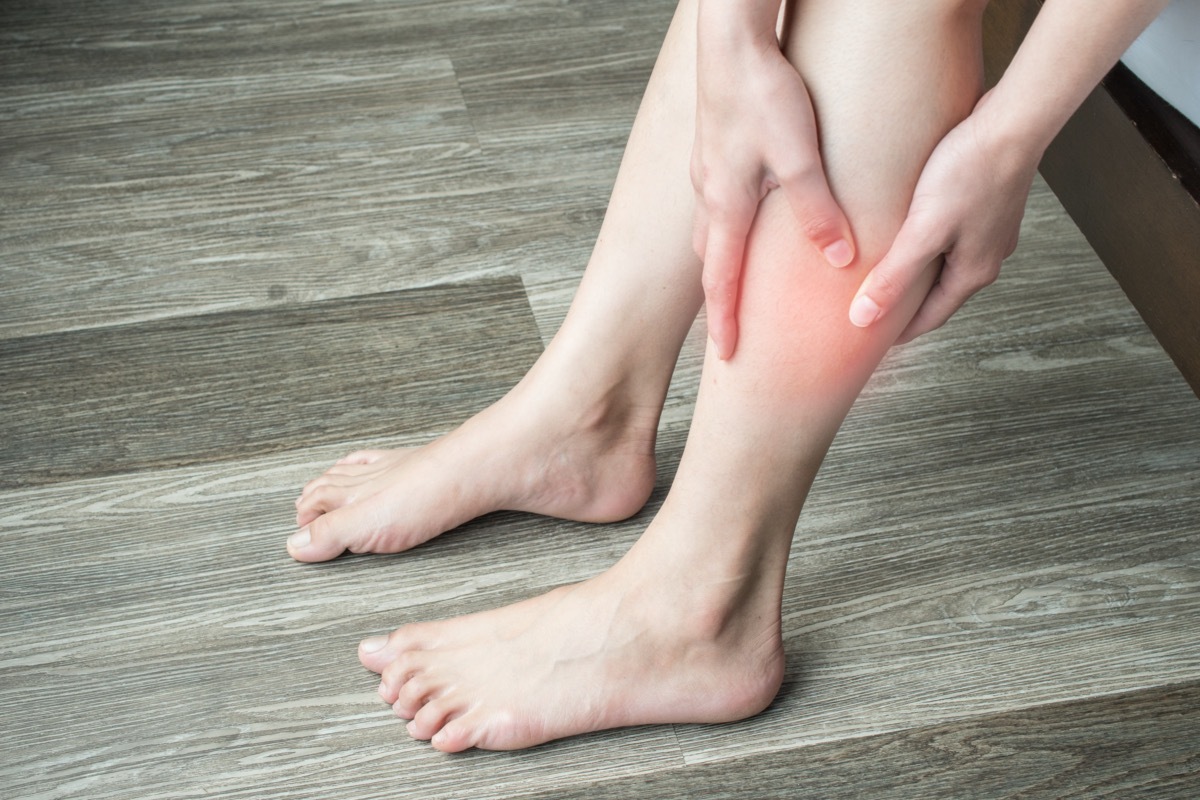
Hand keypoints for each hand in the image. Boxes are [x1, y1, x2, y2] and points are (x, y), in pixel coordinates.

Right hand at [692, 34, 854, 358]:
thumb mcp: (798, 158)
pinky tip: (745, 213)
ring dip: (722, 258)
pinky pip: (718, 198)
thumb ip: (817, 211)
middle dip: (719, 296)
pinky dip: (727, 222)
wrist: (731, 41)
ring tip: (737, 277)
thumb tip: (840, 259)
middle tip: (731, 324)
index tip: (726, 356)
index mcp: (726, 205)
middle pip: (712, 260)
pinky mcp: (713, 146)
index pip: (721, 281)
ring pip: (713, 228)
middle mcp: (710, 193)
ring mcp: (707, 169)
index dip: (724, 322)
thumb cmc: (763, 95)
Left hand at [846, 92, 1039, 342]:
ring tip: (885, 274)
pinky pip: (952, 238)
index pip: (930, 318)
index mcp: (973, 273)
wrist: (1013, 122)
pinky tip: (909, 231)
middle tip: (873, 311)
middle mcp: (987, 257)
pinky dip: (928, 245)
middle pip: (939, 294)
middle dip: (908, 305)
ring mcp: (990, 231)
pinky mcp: (987, 205)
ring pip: (946, 265)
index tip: (870, 342)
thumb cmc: (969, 172)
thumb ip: (893, 276)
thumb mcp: (923, 231)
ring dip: (918, 274)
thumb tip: (862, 320)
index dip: (898, 331)